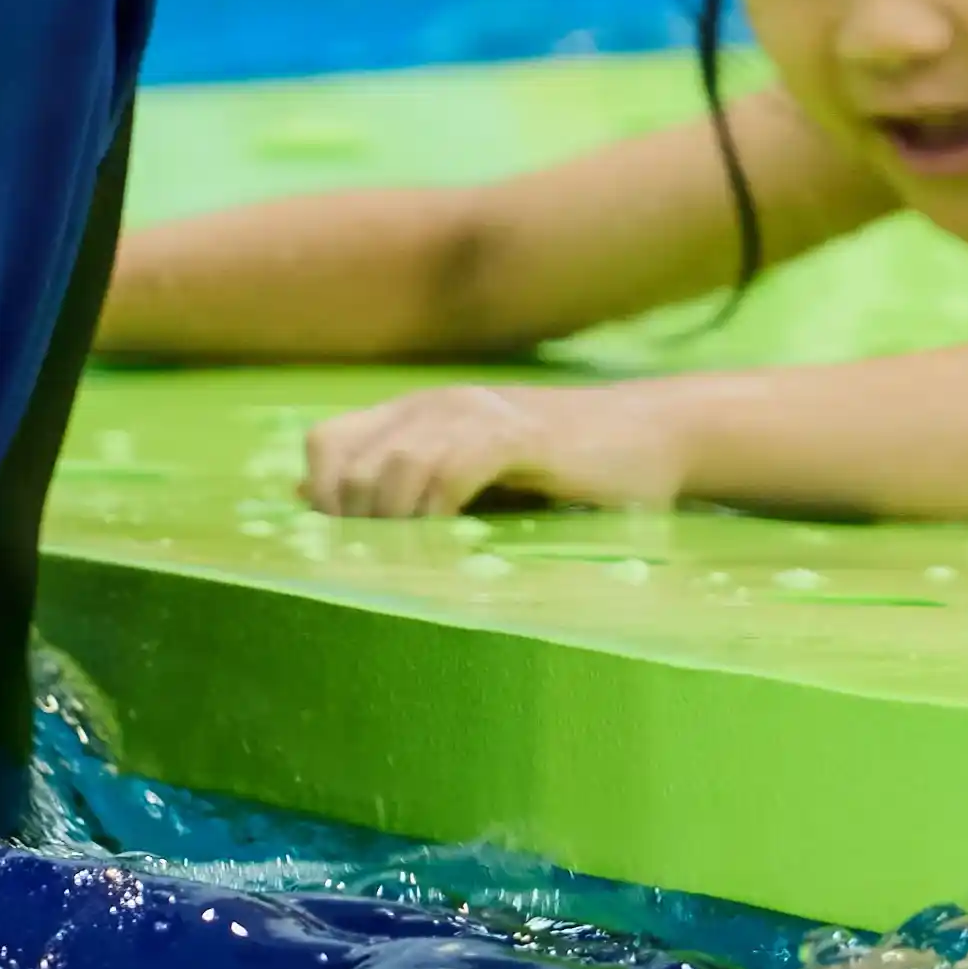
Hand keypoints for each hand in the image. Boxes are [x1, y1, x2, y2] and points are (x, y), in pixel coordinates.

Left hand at [299, 378, 698, 518]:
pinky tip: (459, 536)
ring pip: (394, 467)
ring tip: (424, 557)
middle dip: (358, 523)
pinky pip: (451, 469)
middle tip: (390, 563)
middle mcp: (436, 405)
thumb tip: (312, 503)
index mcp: (417, 413)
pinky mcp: (518, 434)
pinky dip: (441, 508)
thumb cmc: (566, 470)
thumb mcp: (472, 475)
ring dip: (399, 522)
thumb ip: (403, 484)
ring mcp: (477, 414)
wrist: (655, 437)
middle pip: (351, 464)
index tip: (354, 546)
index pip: (325, 445)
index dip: (325, 498)